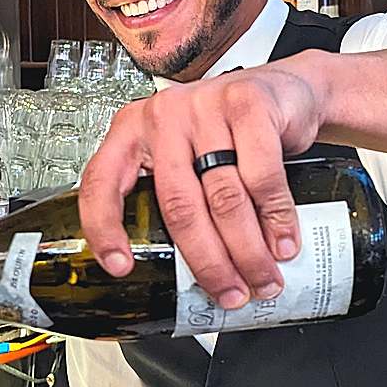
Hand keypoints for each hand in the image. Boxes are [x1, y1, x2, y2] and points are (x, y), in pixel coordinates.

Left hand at [79, 62, 325, 308]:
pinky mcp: (248, 104)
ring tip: (262, 278)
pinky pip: (262, 177)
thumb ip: (177, 200)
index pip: (101, 183)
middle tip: (229, 293)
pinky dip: (276, 218)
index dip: (106, 229)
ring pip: (223, 198)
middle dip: (207, 261)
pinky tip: (283, 242)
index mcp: (132, 133)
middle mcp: (163, 117)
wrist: (285, 93)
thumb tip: (186, 275)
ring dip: (247, 249)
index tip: (122, 267)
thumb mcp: (188, 159)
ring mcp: (204, 106)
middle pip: (178, 206)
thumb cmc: (230, 135)